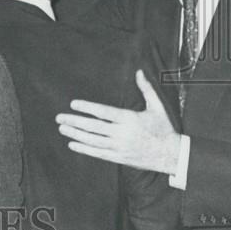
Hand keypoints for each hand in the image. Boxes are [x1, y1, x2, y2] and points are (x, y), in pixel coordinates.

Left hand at [56, 70, 180, 174]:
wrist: (172, 155)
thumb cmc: (163, 129)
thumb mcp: (157, 107)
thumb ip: (146, 89)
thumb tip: (139, 71)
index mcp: (130, 119)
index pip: (103, 112)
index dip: (87, 108)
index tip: (73, 104)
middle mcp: (122, 134)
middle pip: (93, 127)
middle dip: (74, 121)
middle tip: (59, 117)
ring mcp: (120, 147)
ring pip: (93, 141)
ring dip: (75, 134)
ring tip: (62, 128)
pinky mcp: (119, 158)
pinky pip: (98, 153)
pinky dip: (84, 149)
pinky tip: (73, 144)